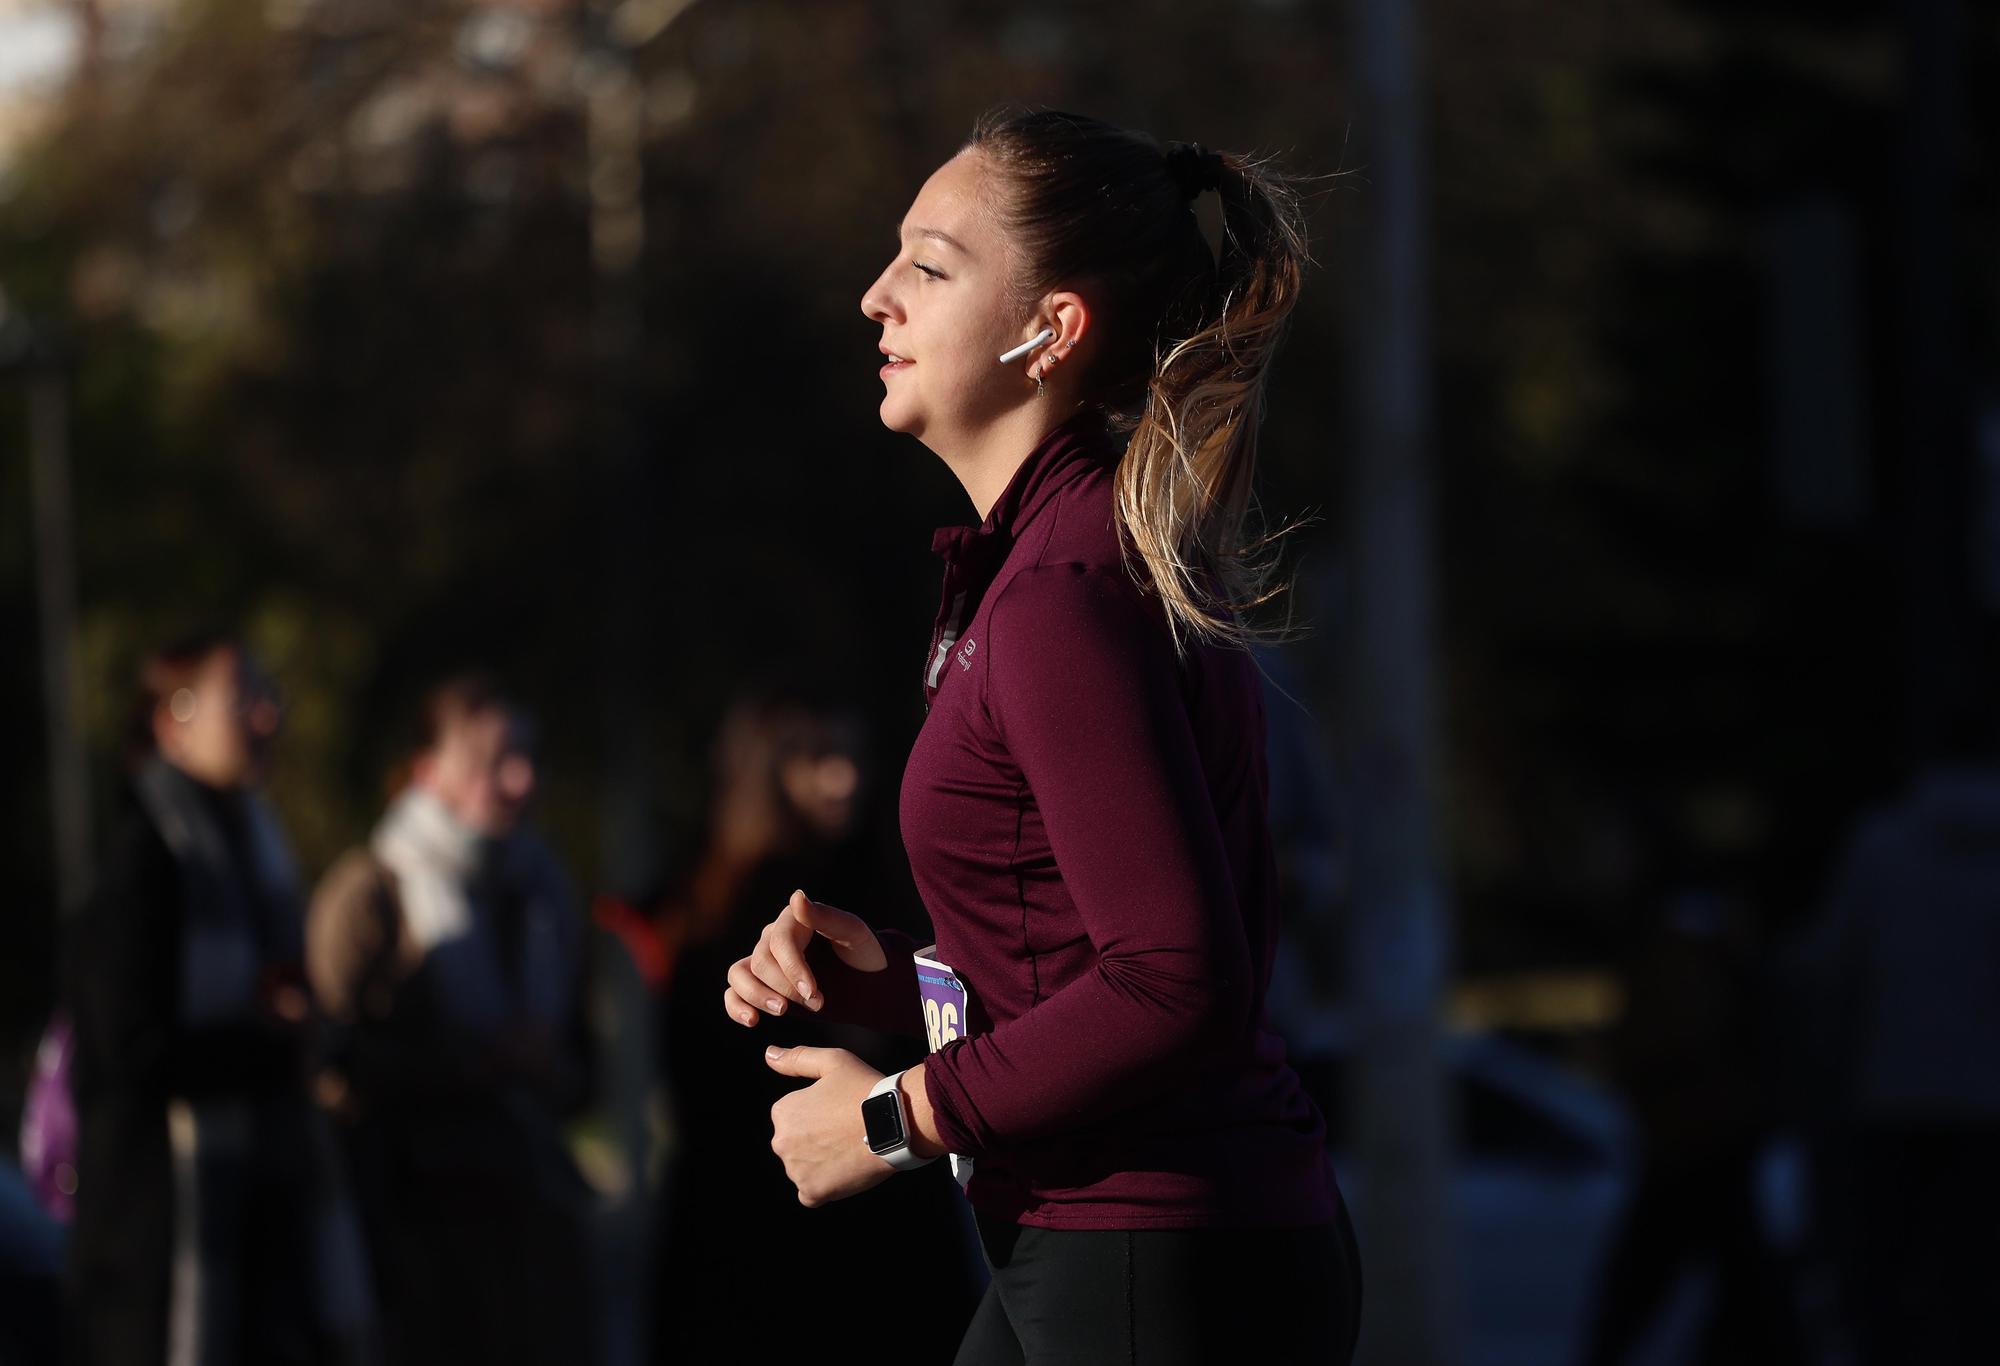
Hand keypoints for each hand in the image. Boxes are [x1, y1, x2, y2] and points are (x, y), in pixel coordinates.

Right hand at [724, 889, 884, 1026]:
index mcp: (793, 919)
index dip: (793, 969)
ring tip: (782, 1011)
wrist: (867, 980)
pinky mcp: (760, 986)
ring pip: (738, 975)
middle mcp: (772, 938)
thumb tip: (796, 897)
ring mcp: (763, 962)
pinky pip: (733, 993)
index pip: (780, 942)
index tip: (813, 993)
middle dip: (786, 988)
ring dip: (756, 996)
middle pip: (761, 962)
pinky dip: (736, 1007)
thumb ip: (825, 917)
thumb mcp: (853, 933)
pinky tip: (753, 1021)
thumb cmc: (862, 952)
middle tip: (817, 1004)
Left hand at [764, 1045, 892, 1206]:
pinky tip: (843, 1171)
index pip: (793, 1117)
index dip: (819, 1114)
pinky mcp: (814, 1192)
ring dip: (820, 1163)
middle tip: (846, 1131)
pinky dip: (824, 1186)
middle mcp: (782, 1143)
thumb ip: (797, 1058)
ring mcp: (796, 1170)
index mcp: (783, 1112)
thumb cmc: (864, 1090)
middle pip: (796, 1144)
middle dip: (816, 1140)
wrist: (894, 1123)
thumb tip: (769, 1054)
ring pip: (803, 1169)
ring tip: (849, 1149)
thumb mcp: (832, 1062)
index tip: (839, 1111)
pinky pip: (811, 1193)